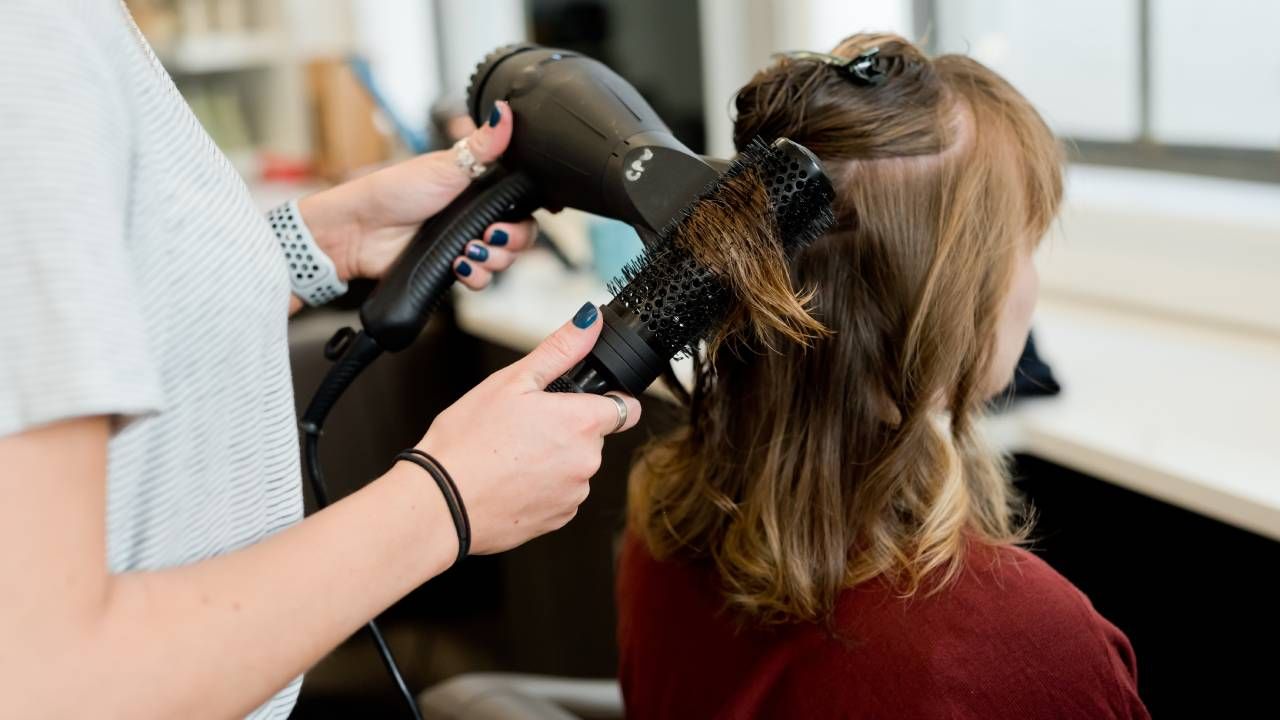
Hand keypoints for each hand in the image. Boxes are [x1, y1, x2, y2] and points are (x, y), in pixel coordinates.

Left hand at [297, 100, 536, 289]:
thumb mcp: (446, 165)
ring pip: (503, 261)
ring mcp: (465, 243)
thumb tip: (506, 110)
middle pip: (520, 236)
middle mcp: (476, 217)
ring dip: (492, 260)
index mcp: (480, 190)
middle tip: (489, 234)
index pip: (521, 206)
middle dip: (511, 241)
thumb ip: (484, 144)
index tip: (512, 216)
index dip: (525, 215)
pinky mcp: (453, 268)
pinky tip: (458, 266)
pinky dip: (475, 277)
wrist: (361, 230)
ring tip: (468, 251)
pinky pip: (481, 281)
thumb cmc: (395, 190)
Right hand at [417, 304, 641, 554]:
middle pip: (594, 437)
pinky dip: (541, 487)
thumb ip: (560, 350)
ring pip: (575, 467)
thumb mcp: (512, 381)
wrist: (440, 503)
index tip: (582, 401)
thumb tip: (589, 321)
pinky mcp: (557, 520)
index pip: (626, 408)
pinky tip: (509, 479)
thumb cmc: (468, 440)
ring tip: (510, 454)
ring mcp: (573, 495)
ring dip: (554, 459)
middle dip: (567, 429)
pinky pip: (560, 495)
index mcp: (581, 423)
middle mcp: (587, 462)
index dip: (606, 399)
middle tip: (524, 426)